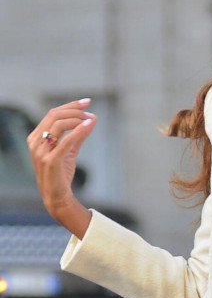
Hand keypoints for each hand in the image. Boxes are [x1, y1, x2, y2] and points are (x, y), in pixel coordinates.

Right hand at [27, 98, 95, 238]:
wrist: (57, 195)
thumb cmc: (61, 172)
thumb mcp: (71, 149)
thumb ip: (79, 134)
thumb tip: (92, 118)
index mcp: (36, 137)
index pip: (52, 114)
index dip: (70, 106)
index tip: (87, 102)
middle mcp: (35, 142)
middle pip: (54, 116)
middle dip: (74, 110)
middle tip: (90, 112)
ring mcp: (40, 151)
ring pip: (58, 125)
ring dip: (76, 119)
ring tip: (90, 120)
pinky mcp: (50, 161)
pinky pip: (65, 141)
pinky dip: (78, 131)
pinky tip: (88, 126)